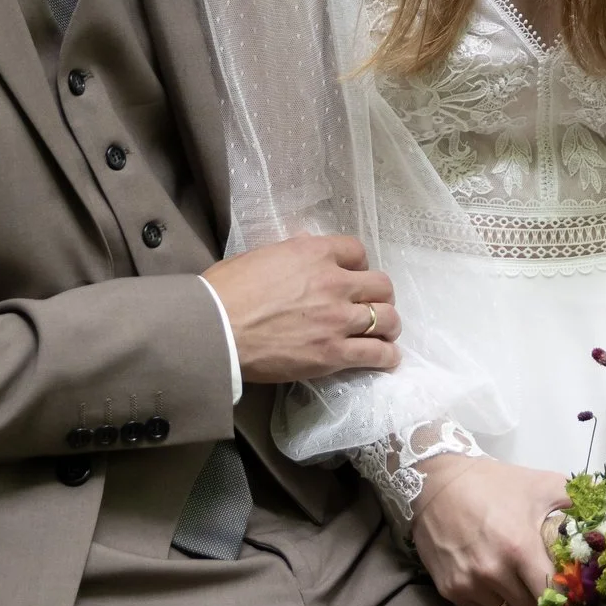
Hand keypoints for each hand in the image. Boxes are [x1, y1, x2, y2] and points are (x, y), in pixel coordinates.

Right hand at [202, 234, 399, 382]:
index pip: (357, 252)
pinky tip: (386, 357)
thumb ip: (291, 252)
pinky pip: (377, 354)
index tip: (353, 277)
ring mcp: (338, 319)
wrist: (216, 328)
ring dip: (388, 325)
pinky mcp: (334, 354)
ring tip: (384, 333)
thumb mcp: (261, 255)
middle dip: (379, 295)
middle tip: (371, 305)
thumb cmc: (226, 290)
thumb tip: (306, 248)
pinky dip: (386, 356)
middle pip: (381, 285)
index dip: (358, 265)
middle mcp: (335, 282)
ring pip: (387, 318)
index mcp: (315, 253)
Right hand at [407, 454, 568, 605]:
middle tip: (553, 590)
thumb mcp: (542, 485)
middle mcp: (492, 571)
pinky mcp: (451, 591)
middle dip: (546, 604)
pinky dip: (495, 600)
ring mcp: (469, 585)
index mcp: (519, 547)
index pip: (555, 596)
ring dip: (520, 603)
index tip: (579, 597)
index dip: (570, 600)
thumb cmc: (495, 484)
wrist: (434, 482)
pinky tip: (496, 576)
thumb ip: (581, 504)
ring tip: (522, 580)